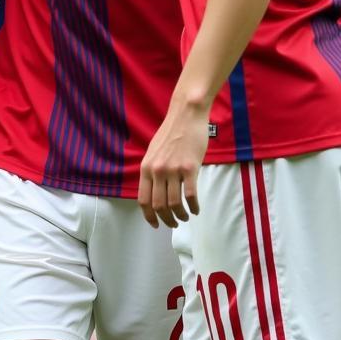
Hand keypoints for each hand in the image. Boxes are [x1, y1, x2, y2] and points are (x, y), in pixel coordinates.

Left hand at [138, 99, 208, 227]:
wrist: (186, 115)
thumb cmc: (172, 133)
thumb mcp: (154, 152)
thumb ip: (152, 170)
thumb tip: (154, 191)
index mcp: (146, 167)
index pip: (143, 200)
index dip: (149, 216)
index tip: (156, 224)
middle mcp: (157, 170)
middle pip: (159, 206)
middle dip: (167, 220)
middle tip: (174, 223)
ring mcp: (173, 170)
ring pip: (175, 204)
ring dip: (181, 216)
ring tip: (186, 217)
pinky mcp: (190, 168)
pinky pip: (191, 196)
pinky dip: (194, 207)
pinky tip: (196, 209)